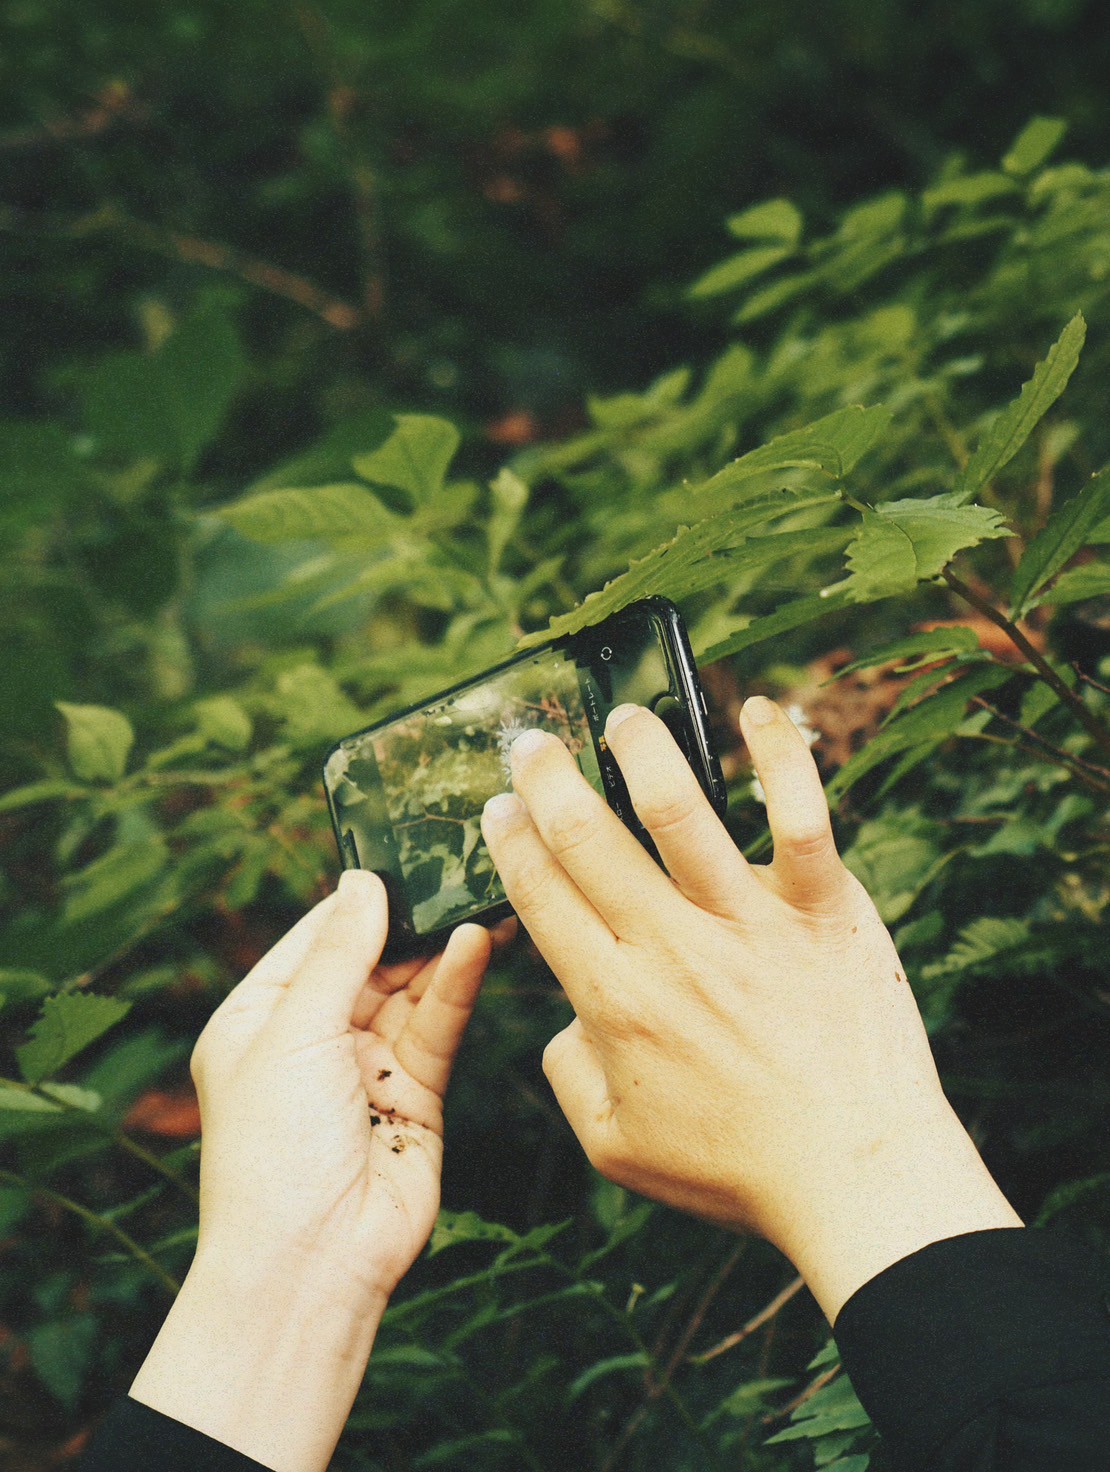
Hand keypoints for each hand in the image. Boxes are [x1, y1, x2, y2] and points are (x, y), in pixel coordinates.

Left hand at [189, 868, 491, 1301]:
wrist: (311, 1263)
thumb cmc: (274, 1151)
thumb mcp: (293, 1032)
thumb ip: (338, 953)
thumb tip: (363, 879)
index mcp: (258, 1016)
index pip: (316, 936)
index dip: (361, 898)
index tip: (406, 852)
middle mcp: (311, 1037)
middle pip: (372, 958)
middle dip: (413, 920)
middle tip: (461, 871)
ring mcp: (365, 1065)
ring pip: (412, 988)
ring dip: (444, 948)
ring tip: (484, 898)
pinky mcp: (415, 1093)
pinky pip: (437, 1026)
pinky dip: (458, 986)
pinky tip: (479, 944)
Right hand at [481, 696, 1019, 1320]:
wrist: (858, 1177)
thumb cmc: (738, 1168)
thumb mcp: (616, 1145)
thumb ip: (569, 1074)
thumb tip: (564, 1018)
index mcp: (616, 1001)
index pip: (542, 897)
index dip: (513, 844)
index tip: (501, 810)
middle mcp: (672, 948)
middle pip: (589, 839)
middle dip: (548, 780)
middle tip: (531, 744)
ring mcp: (750, 922)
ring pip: (679, 811)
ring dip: (641, 751)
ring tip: (623, 716)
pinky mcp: (823, 908)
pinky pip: (799, 815)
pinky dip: (781, 756)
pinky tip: (760, 710)